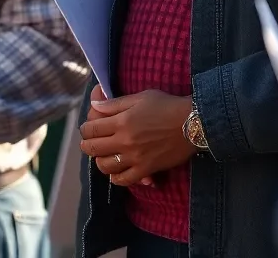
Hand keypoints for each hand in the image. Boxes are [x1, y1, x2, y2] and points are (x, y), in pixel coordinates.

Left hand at [80, 86, 195, 187]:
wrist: (191, 122)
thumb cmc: (166, 105)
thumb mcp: (140, 97)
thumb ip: (115, 103)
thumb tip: (94, 105)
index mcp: (122, 121)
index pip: (91, 129)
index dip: (85, 128)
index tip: (87, 127)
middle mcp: (124, 141)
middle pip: (93, 148)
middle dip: (87, 144)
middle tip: (90, 141)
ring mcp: (134, 158)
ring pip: (104, 166)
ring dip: (99, 160)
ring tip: (104, 154)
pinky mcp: (146, 170)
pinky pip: (123, 180)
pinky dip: (115, 177)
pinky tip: (116, 170)